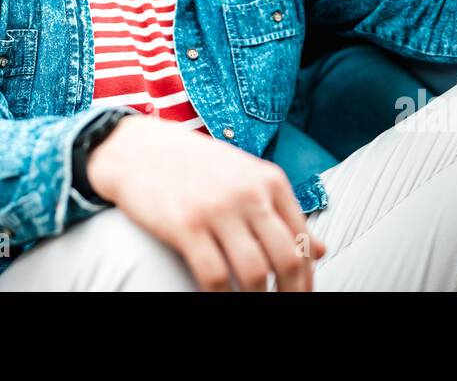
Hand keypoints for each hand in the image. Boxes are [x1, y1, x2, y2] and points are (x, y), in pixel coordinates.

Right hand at [87, 115, 325, 290]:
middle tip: (283, 308)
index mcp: (269, 181)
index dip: (306, 277)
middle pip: (287, 260)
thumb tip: (320, 250)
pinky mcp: (186, 226)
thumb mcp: (245, 176)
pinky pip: (215, 277)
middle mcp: (249, 194)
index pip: (303, 240)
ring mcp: (217, 209)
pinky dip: (222, 298)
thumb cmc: (193, 165)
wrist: (137, 148)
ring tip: (253, 304)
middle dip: (290, 294)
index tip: (299, 293)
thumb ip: (282, 211)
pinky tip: (220, 298)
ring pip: (255, 274)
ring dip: (258, 300)